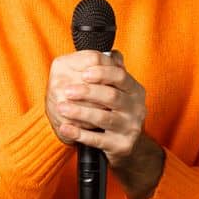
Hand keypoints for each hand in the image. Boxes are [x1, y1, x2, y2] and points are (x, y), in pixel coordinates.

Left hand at [49, 49, 150, 167]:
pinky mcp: (121, 146)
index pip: (121, 77)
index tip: (84, 73)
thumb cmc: (115, 111)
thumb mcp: (118, 90)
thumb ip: (112, 71)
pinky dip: (79, 134)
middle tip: (67, 90)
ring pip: (104, 118)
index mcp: (134, 90)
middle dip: (87, 92)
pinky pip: (98, 140)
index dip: (102, 73)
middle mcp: (136, 108)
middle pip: (112, 97)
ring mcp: (130, 128)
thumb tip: (109, 52)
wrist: (124, 143)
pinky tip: (65, 128)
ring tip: (62, 108)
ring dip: (80, 112)